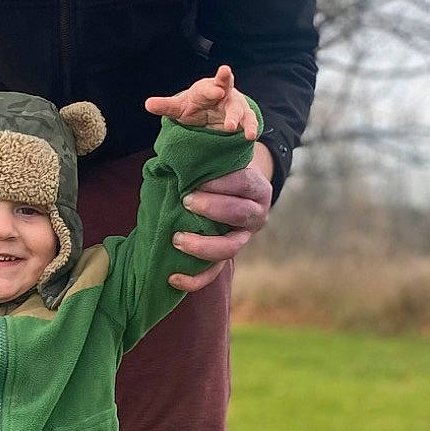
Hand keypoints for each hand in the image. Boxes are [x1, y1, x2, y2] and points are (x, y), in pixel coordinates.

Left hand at [144, 64, 258, 138]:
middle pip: (228, 90)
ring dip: (244, 121)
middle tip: (228, 111)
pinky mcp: (244, 118)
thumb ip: (166, 106)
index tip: (216, 92)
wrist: (212, 108)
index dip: (213, 89)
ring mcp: (236, 105)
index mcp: (206, 89)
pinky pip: (249, 122)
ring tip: (248, 134)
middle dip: (230, 101)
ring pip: (241, 110)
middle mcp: (224, 93)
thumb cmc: (195, 105)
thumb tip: (147, 104)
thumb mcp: (180, 106)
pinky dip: (251, 129)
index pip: (209, 87)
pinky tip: (251, 137)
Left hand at [166, 141, 274, 292]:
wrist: (237, 194)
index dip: (222, 182)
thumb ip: (206, 156)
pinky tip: (173, 278)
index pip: (244, 182)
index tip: (197, 179)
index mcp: (256, 187)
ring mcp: (243, 238)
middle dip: (213, 208)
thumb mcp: (221, 160)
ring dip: (204, 245)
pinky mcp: (228, 256)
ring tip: (177, 239)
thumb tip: (173, 152)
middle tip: (186, 201)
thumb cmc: (221, 172)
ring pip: (230, 248)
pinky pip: (215, 273)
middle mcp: (255, 214)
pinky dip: (195, 279)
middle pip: (240, 214)